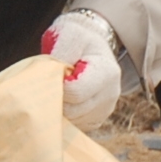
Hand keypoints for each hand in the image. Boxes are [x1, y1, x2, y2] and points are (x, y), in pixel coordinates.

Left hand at [42, 12, 121, 130]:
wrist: (89, 48)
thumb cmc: (77, 40)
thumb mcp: (70, 35)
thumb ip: (62, 52)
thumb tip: (53, 73)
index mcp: (106, 73)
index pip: (74, 92)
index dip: (56, 84)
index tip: (53, 73)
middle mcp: (109, 96)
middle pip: (72, 110)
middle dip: (56, 97)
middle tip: (51, 82)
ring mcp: (103, 111)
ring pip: (72, 121)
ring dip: (58, 107)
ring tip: (58, 88)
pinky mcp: (95, 121)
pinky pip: (73, 126)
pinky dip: (63, 115)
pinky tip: (62, 98)